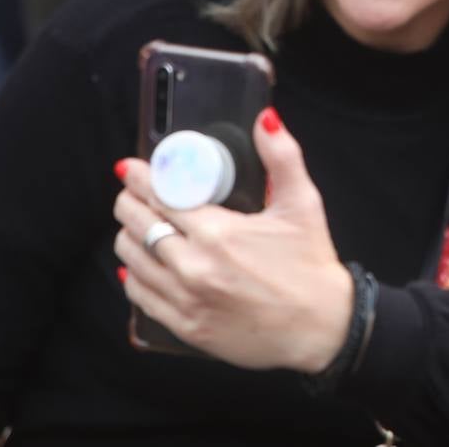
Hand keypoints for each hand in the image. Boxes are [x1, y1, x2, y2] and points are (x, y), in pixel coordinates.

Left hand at [113, 109, 352, 372]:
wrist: (320, 328)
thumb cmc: (311, 265)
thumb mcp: (303, 204)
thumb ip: (282, 157)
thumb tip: (267, 120)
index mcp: (218, 233)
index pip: (161, 196)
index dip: (141, 178)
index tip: (132, 168)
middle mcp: (194, 266)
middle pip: (138, 225)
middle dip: (129, 202)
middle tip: (133, 192)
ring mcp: (186, 299)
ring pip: (131, 259)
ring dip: (128, 236)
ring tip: (136, 224)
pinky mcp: (185, 326)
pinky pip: (140, 296)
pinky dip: (133, 276)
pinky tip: (139, 265)